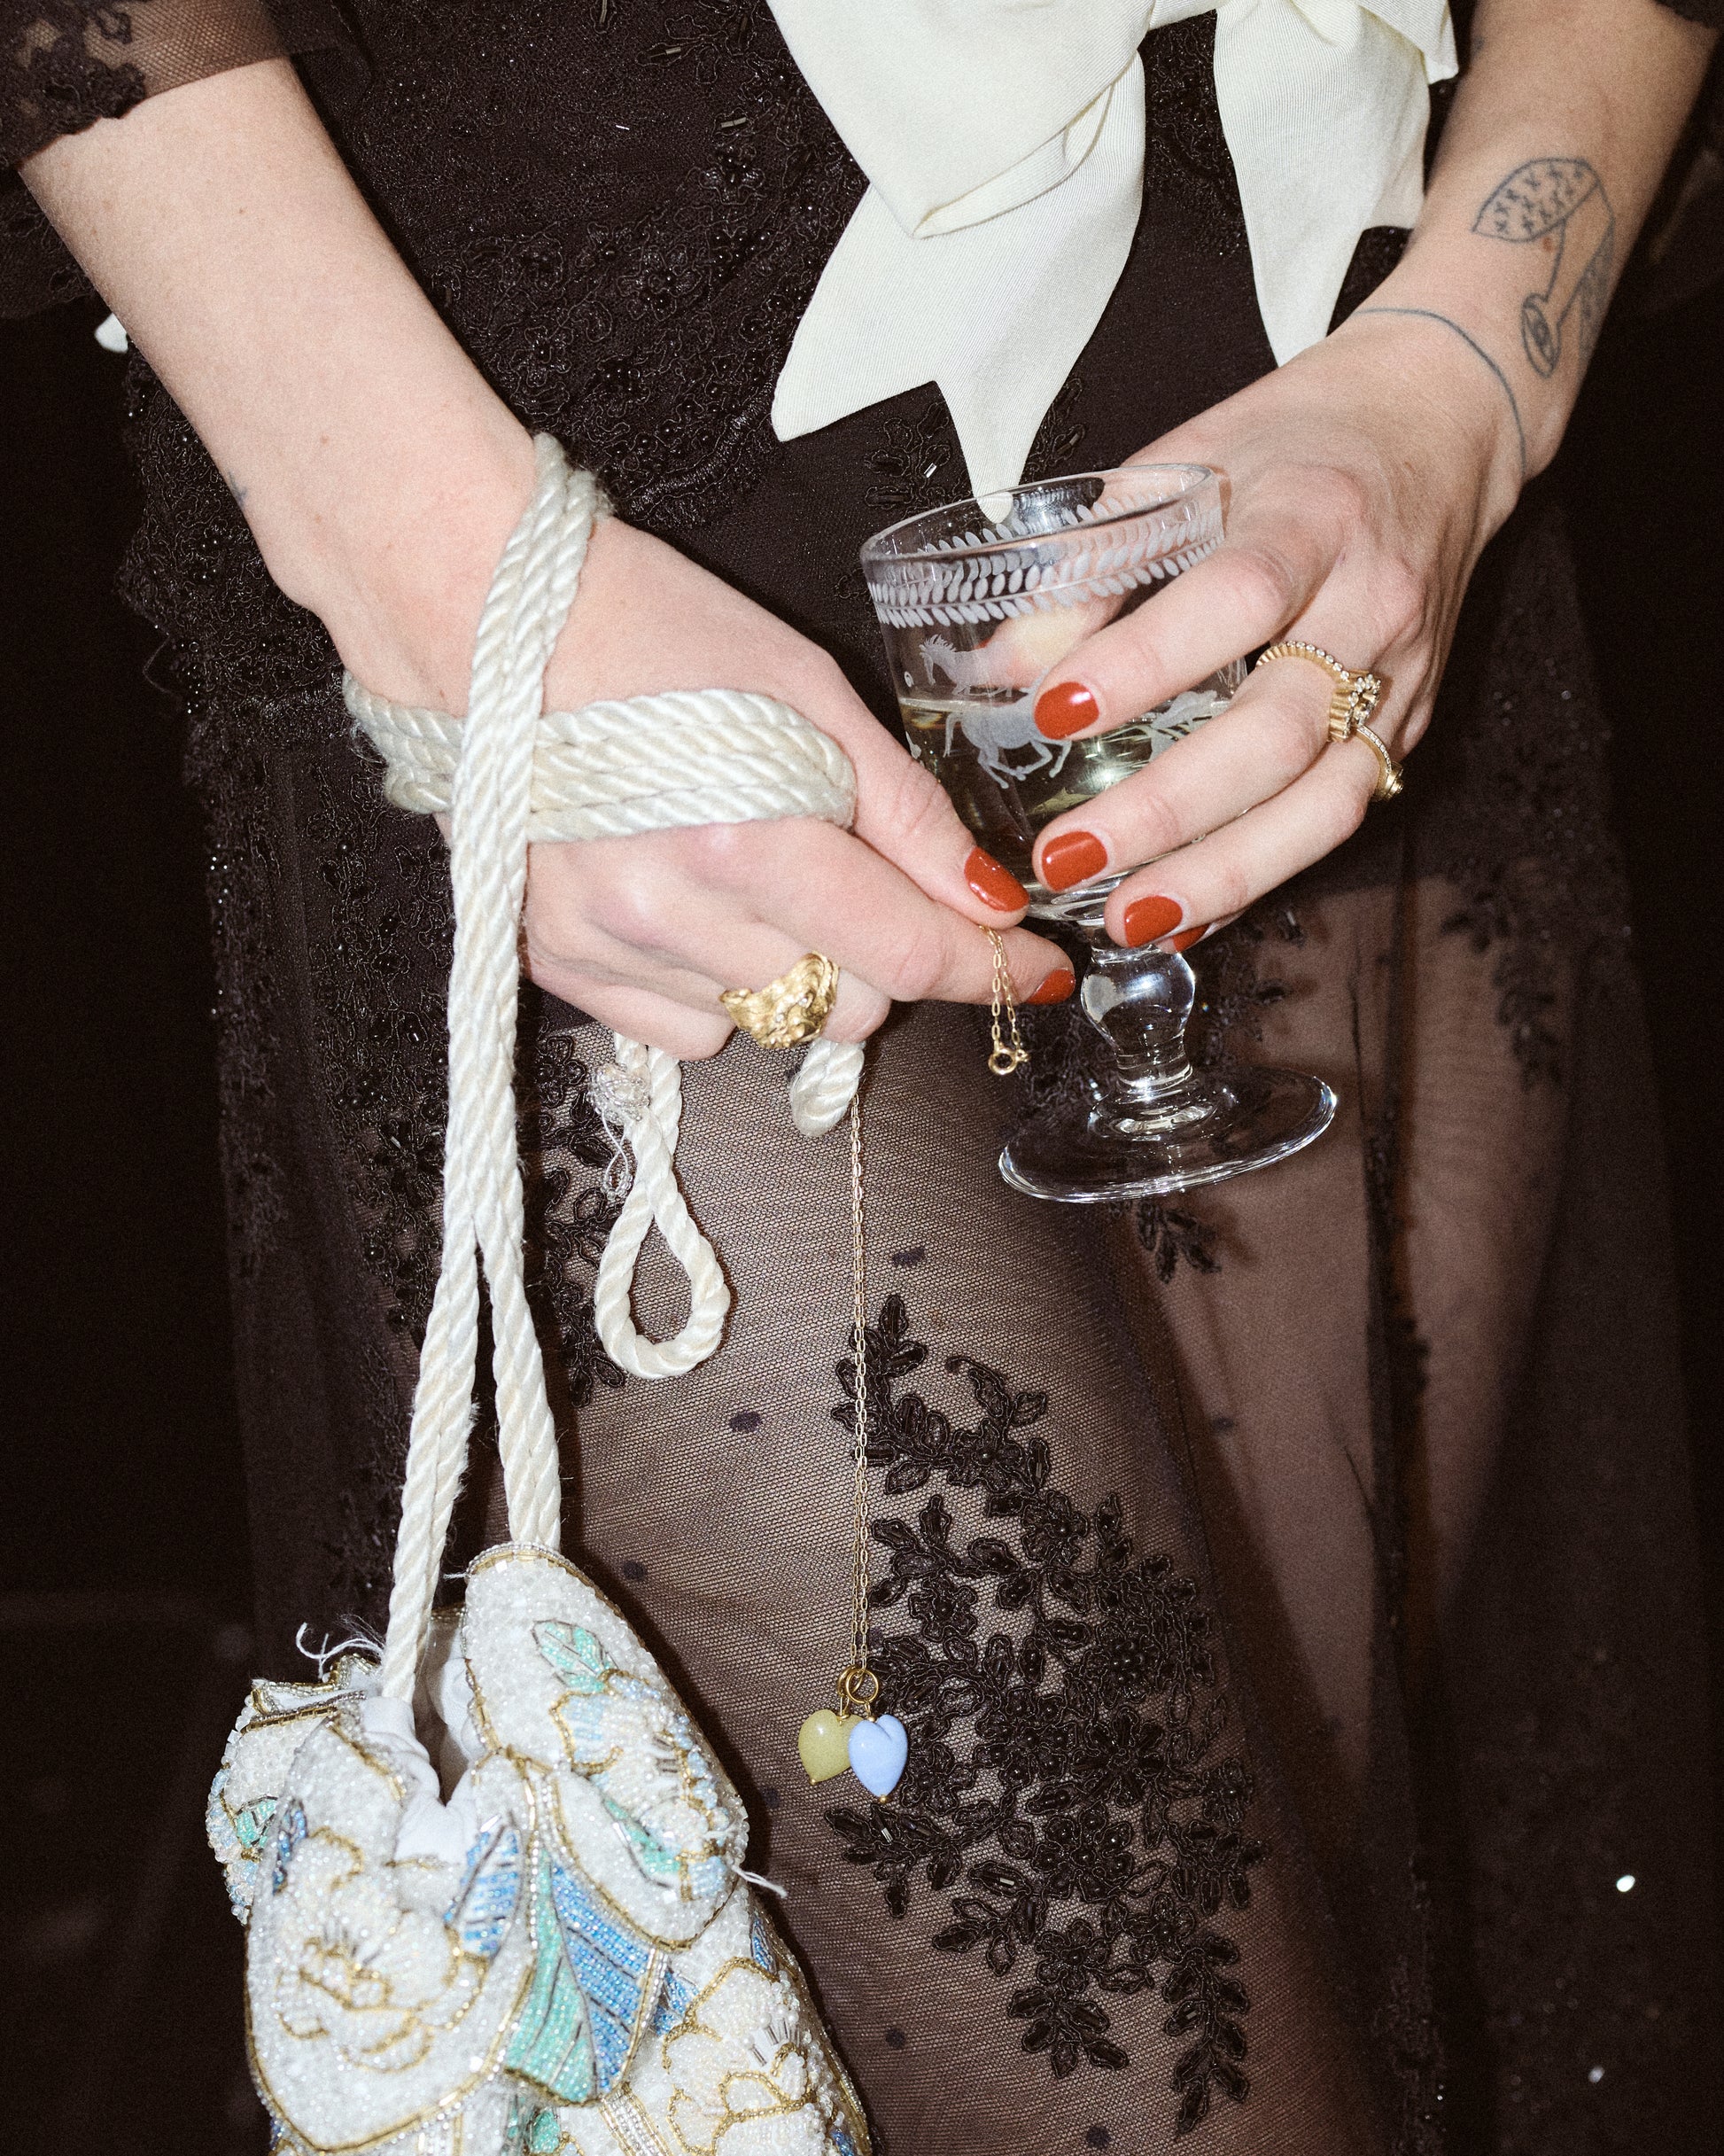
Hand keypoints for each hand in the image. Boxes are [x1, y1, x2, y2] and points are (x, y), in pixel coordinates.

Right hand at [333, 482, 1071, 1056]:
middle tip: (856, 874)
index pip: (904, 954)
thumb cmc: (661, 634)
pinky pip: (688, 1031)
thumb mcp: (813, 696)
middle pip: (845, 1007)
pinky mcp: (562, 963)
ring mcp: (610, 947)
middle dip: (880, 955)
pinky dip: (718, 989)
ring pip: (771, 1025)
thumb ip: (907, 816)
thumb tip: (989, 902)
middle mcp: (675, 913)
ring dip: (797, 969)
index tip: (1035, 972)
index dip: (986, 968)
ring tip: (757, 874)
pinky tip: (697, 907)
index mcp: (750, 837)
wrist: (496, 625)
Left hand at [1023, 309, 1524, 948]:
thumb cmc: (1296, 441)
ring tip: (1125, 919)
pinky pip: (1340, 819)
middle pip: (1277, 731)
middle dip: (1166, 808)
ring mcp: (1400, 676)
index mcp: (1311, 518)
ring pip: (1324, 801)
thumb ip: (1095, 562)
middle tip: (1065, 856)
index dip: (1143, 664)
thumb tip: (997, 669)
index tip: (1052, 713)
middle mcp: (1370, 604)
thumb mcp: (1187, 464)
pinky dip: (1260, 876)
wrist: (1442, 424)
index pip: (1234, 599)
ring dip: (1220, 873)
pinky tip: (1188, 915)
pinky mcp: (1408, 726)